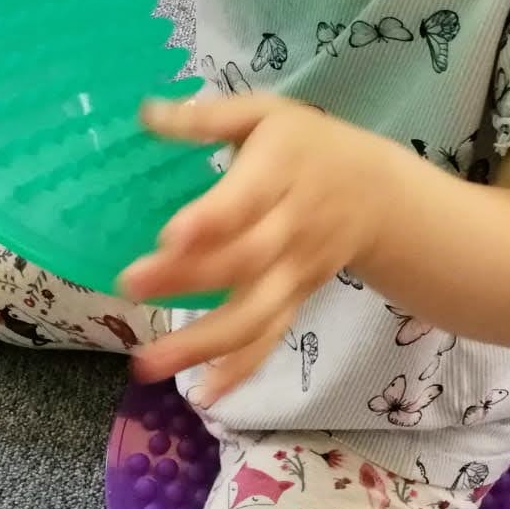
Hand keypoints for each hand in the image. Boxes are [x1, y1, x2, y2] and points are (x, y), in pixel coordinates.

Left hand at [118, 93, 397, 402]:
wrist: (379, 194)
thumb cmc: (309, 147)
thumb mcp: (266, 114)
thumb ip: (207, 117)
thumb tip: (146, 113)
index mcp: (280, 173)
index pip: (244, 202)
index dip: (210, 222)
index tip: (168, 236)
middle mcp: (289, 229)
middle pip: (241, 262)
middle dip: (186, 280)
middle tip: (129, 286)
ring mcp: (294, 272)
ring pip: (253, 314)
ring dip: (202, 343)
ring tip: (147, 364)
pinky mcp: (295, 300)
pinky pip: (270, 338)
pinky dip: (241, 369)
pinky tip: (205, 395)